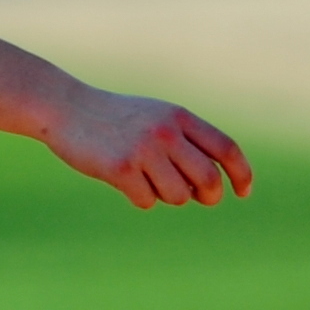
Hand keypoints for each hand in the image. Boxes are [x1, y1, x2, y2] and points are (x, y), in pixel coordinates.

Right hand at [49, 87, 251, 207]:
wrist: (66, 108)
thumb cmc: (115, 118)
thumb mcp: (157, 117)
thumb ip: (186, 141)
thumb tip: (211, 187)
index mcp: (179, 117)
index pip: (226, 149)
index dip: (241, 174)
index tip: (243, 192)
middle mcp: (166, 132)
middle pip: (208, 180)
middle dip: (208, 196)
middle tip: (198, 197)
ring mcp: (143, 150)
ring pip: (179, 196)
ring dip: (167, 196)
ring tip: (148, 179)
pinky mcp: (120, 168)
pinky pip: (147, 201)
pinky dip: (140, 198)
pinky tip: (125, 181)